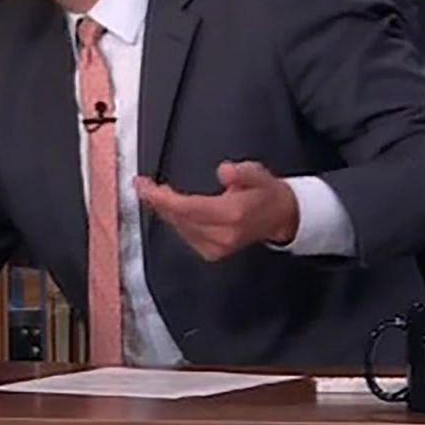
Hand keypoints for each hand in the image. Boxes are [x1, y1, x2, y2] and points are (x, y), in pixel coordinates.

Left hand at [134, 160, 298, 261]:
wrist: (281, 217)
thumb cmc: (266, 193)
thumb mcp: (258, 174)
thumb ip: (242, 172)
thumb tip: (225, 171)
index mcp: (232, 214)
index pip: (186, 208)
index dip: (161, 198)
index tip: (143, 186)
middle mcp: (223, 235)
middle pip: (178, 219)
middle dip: (157, 202)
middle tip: (143, 186)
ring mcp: (218, 247)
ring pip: (179, 228)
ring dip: (164, 211)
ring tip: (154, 194)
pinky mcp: (213, 253)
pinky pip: (185, 235)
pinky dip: (175, 221)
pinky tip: (171, 209)